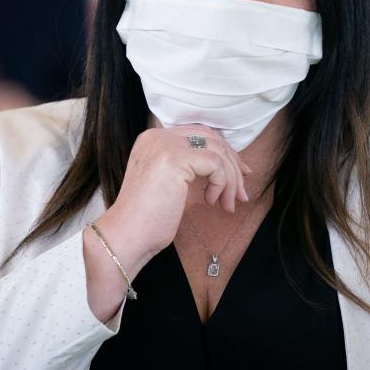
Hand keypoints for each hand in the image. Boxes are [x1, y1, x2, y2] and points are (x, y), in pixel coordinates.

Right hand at [83, 124, 250, 322]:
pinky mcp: (175, 158)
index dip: (223, 151)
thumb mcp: (169, 183)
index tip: (239, 174)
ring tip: (229, 204)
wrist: (127, 235)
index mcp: (153, 139)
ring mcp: (165, 145)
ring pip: (217, 150)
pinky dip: (222, 183)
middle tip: (241, 191)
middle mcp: (157, 136)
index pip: (198, 134)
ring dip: (231, 179)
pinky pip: (216, 164)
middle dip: (233, 163)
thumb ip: (188, 167)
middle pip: (211, 137)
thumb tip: (225, 164)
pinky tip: (211, 201)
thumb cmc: (148, 218)